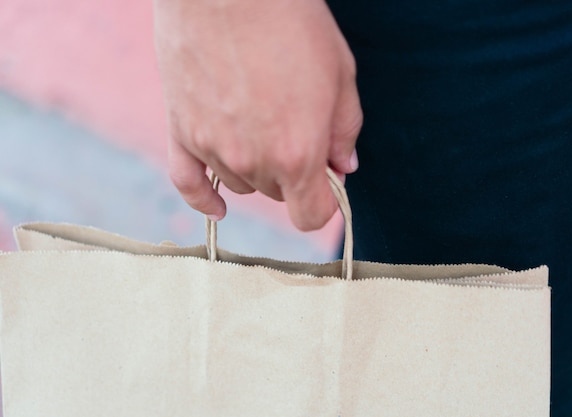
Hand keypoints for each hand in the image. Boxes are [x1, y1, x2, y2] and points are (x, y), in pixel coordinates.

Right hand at [153, 0, 361, 230]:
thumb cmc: (291, 22)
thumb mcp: (341, 74)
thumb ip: (345, 131)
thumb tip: (343, 168)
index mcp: (298, 153)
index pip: (311, 216)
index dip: (324, 205)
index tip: (326, 188)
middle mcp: (253, 160)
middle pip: (277, 195)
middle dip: (292, 174)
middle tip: (295, 129)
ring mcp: (212, 148)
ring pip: (241, 183)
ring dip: (255, 167)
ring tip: (260, 121)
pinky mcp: (180, 130)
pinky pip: (188, 183)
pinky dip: (204, 199)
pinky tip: (218, 207)